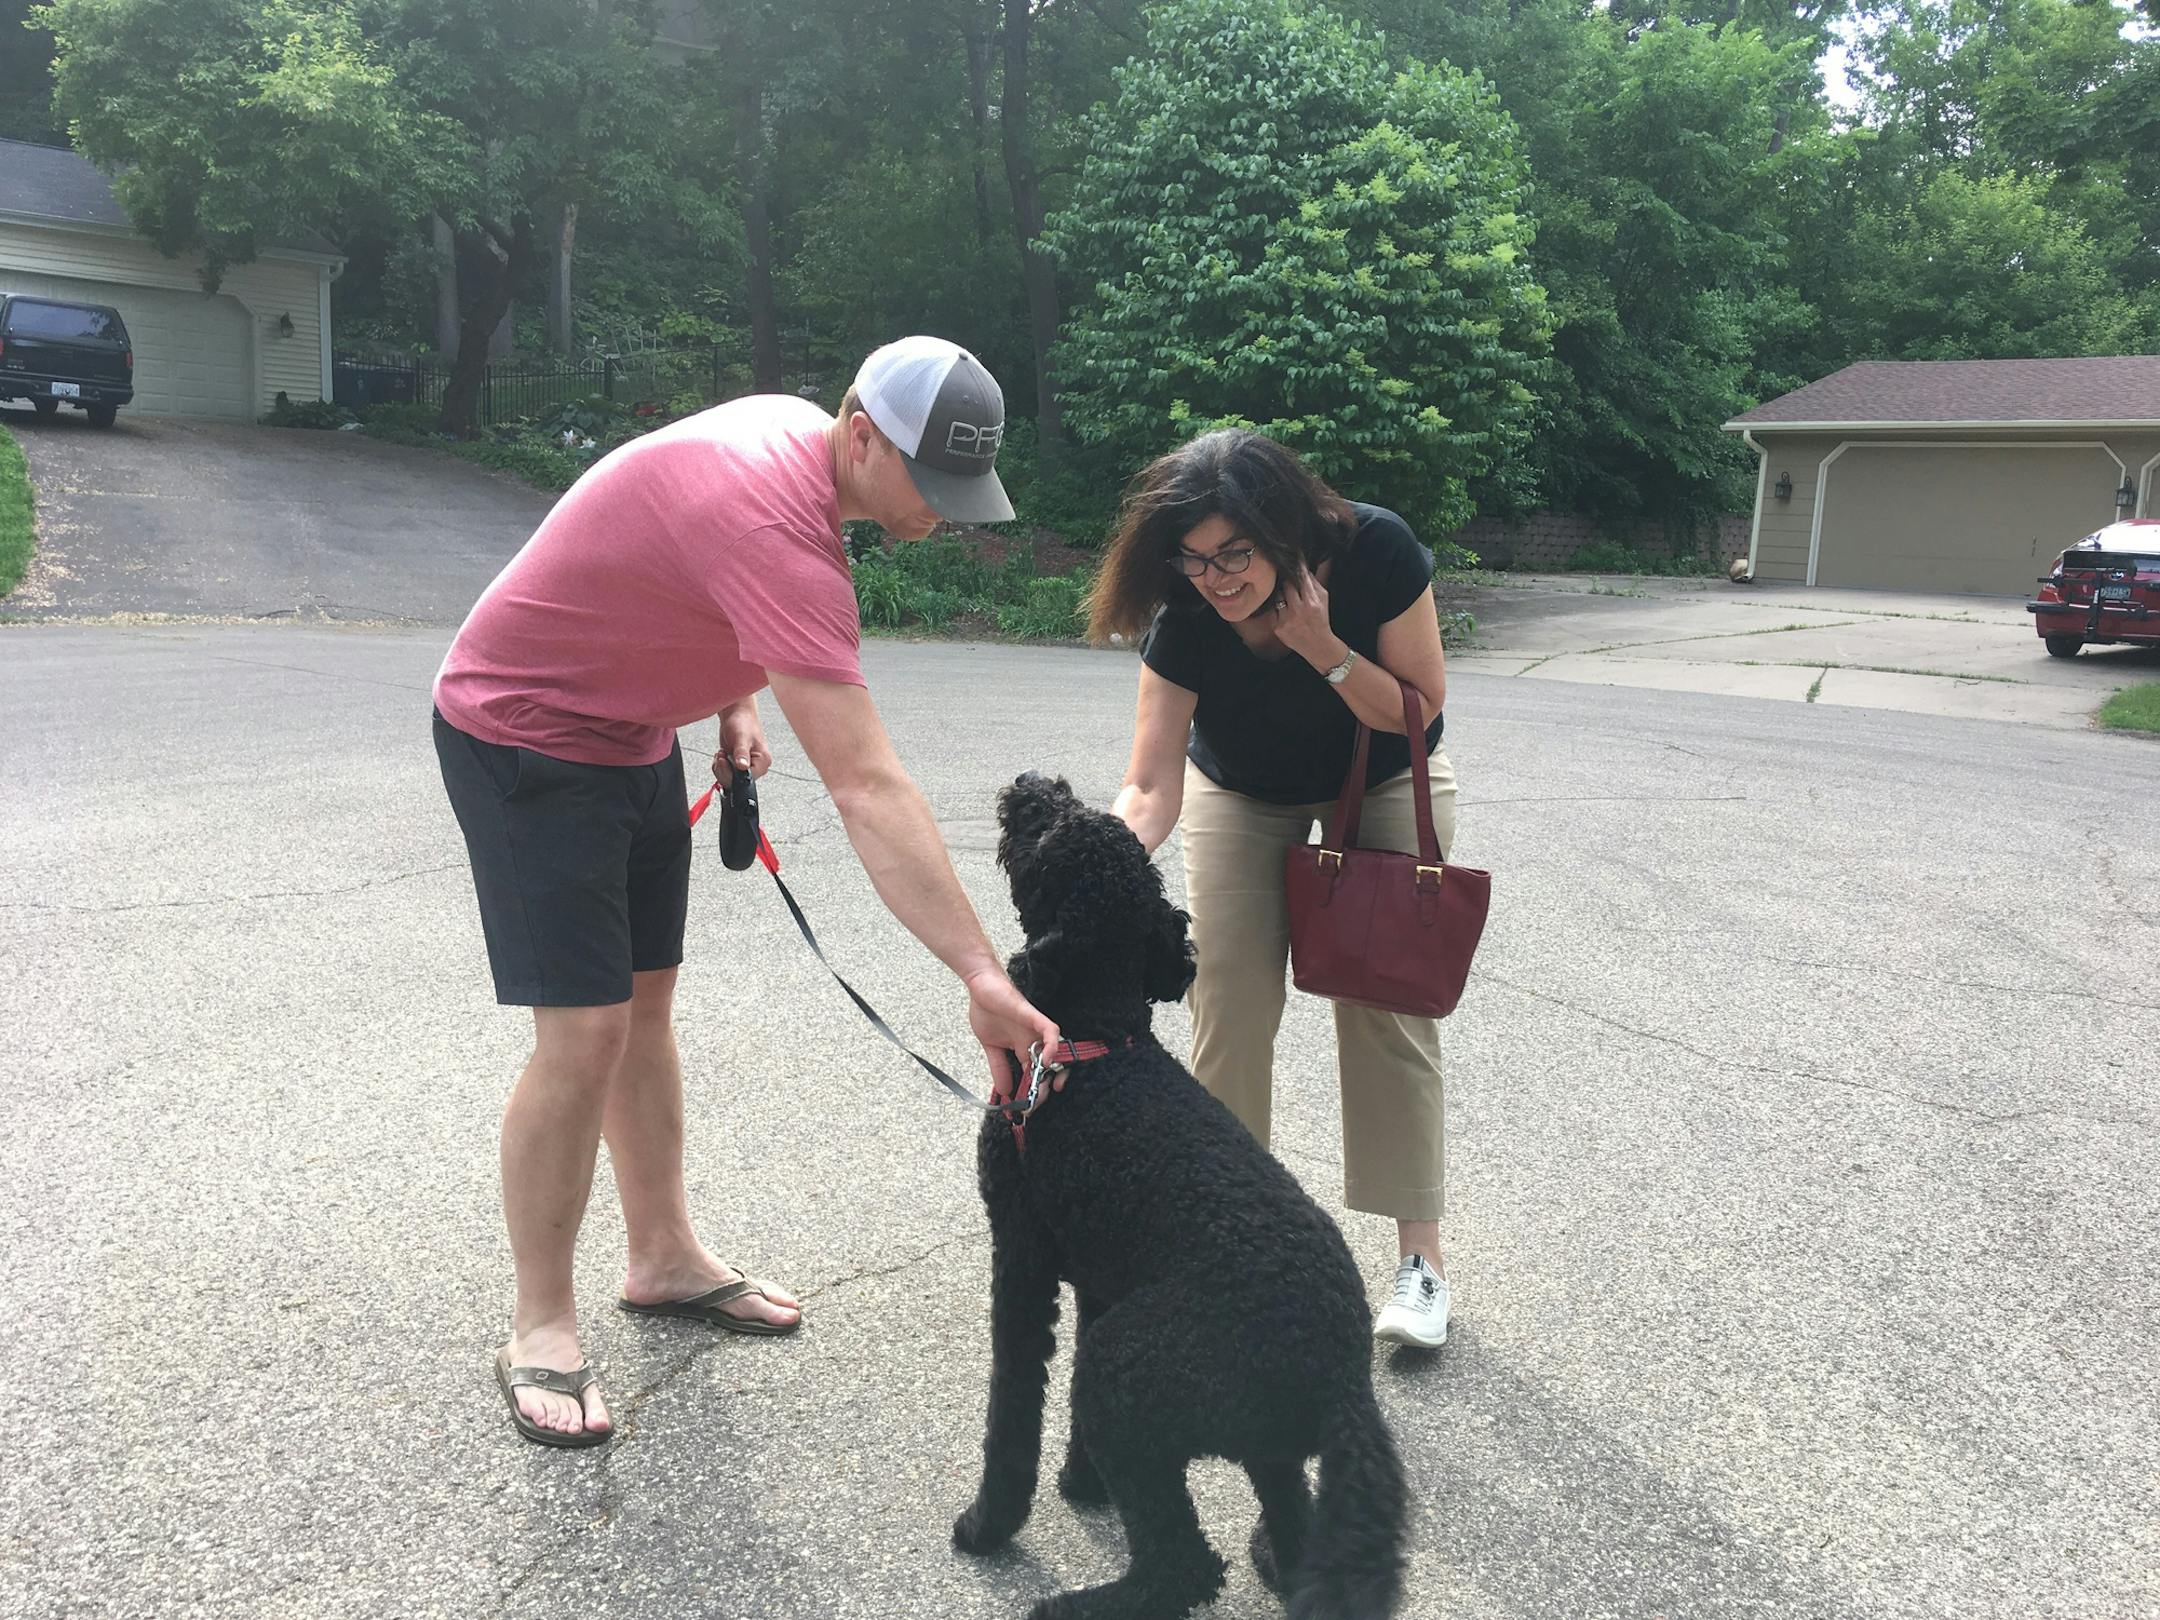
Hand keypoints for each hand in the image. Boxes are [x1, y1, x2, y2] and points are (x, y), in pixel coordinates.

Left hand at [714, 704, 771, 782]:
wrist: (736, 714)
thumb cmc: (743, 722)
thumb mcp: (741, 737)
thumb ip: (742, 753)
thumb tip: (742, 766)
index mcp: (763, 761)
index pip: (747, 780)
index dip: (733, 774)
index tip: (727, 760)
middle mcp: (756, 766)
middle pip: (737, 782)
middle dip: (725, 770)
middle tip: (723, 756)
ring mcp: (745, 766)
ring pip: (729, 779)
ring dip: (721, 767)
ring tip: (723, 753)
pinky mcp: (736, 765)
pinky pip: (725, 773)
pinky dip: (719, 765)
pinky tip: (722, 754)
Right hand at [965, 968, 1060, 1104]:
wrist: (980, 985)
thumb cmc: (987, 1010)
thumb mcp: (990, 1047)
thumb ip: (998, 1068)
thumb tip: (1003, 1091)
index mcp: (1022, 1048)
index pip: (1033, 1075)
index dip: (1031, 1092)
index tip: (1025, 1109)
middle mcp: (1032, 1041)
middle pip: (1047, 1069)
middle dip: (1043, 1089)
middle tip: (1034, 1106)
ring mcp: (1034, 1030)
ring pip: (1055, 1052)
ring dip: (1052, 1073)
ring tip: (1042, 1091)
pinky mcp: (1033, 1016)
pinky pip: (1051, 1031)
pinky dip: (1052, 1046)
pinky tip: (1046, 1061)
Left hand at [1273, 568, 1343, 669]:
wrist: (1317, 645)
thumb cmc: (1321, 620)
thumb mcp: (1324, 599)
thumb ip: (1314, 582)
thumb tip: (1303, 567)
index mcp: (1312, 602)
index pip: (1301, 577)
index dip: (1297, 565)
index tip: (1294, 556)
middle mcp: (1298, 610)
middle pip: (1285, 584)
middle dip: (1287, 580)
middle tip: (1289, 579)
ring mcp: (1286, 619)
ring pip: (1277, 596)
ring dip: (1282, 594)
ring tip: (1289, 599)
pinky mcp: (1277, 627)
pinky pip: (1273, 609)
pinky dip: (1278, 608)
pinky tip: (1286, 612)